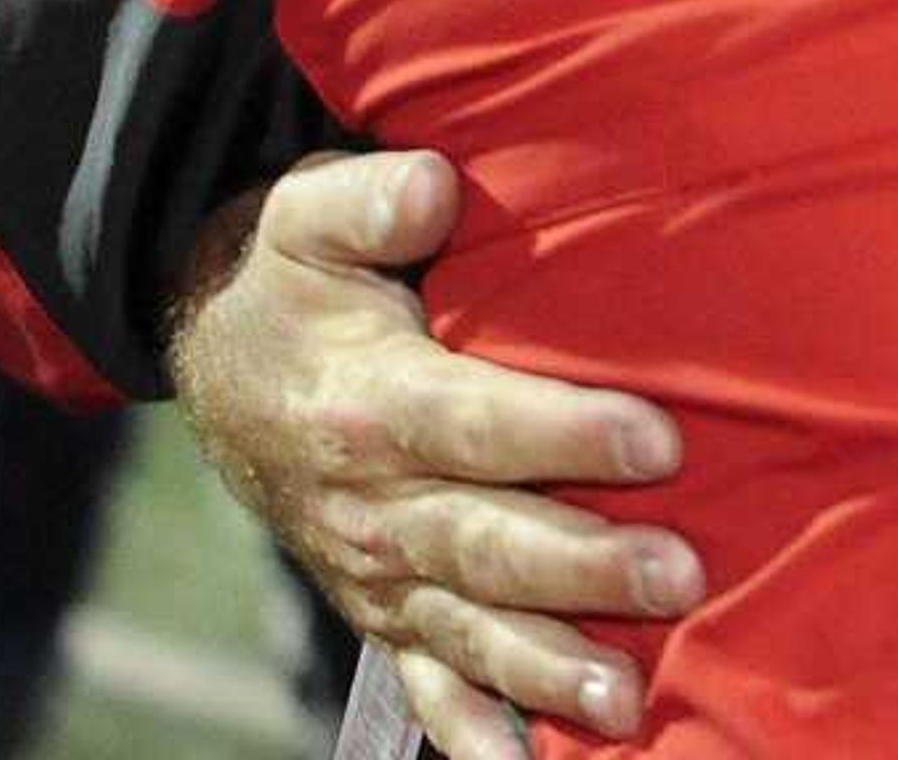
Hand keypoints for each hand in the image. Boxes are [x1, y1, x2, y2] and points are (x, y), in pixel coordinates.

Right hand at [166, 151, 702, 757]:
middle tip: (683, 574)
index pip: (481, 424)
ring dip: (550, 664)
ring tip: (630, 700)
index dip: (569, 435)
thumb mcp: (309, 213)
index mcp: (369, 404)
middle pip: (489, 542)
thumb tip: (431, 190)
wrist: (214, 356)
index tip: (660, 439)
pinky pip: (423, 680)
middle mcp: (371, 502)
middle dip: (587, 566)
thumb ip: (371, 199)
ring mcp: (372, 568)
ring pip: (470, 626)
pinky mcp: (376, 605)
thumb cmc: (289, 275)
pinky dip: (470, 727)